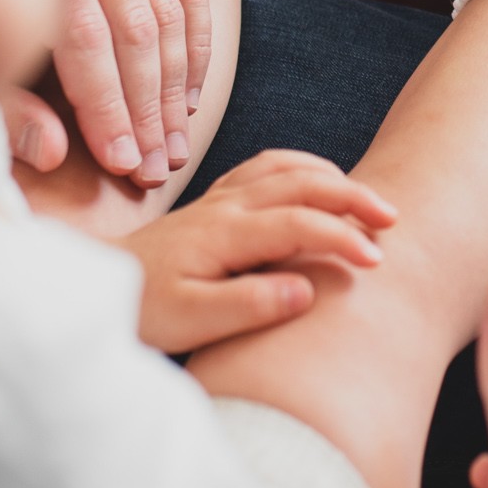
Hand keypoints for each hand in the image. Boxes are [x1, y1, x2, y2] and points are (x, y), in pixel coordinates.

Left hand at [20, 0, 210, 187]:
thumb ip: (8, 110)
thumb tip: (54, 154)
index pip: (87, 41)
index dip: (107, 105)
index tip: (120, 161)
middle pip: (134, 30)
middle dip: (148, 109)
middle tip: (154, 168)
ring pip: (168, 14)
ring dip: (175, 90)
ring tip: (174, 149)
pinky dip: (195, 48)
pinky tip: (190, 100)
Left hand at [117, 151, 398, 353]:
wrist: (95, 288)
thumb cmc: (143, 310)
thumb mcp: (190, 321)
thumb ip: (248, 305)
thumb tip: (304, 291)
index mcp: (223, 233)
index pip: (298, 223)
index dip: (341, 237)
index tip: (376, 261)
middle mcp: (224, 206)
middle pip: (300, 182)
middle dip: (351, 195)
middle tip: (393, 217)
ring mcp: (218, 199)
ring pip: (285, 167)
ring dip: (331, 177)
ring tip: (366, 200)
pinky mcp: (213, 202)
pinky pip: (265, 167)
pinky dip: (302, 167)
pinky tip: (318, 185)